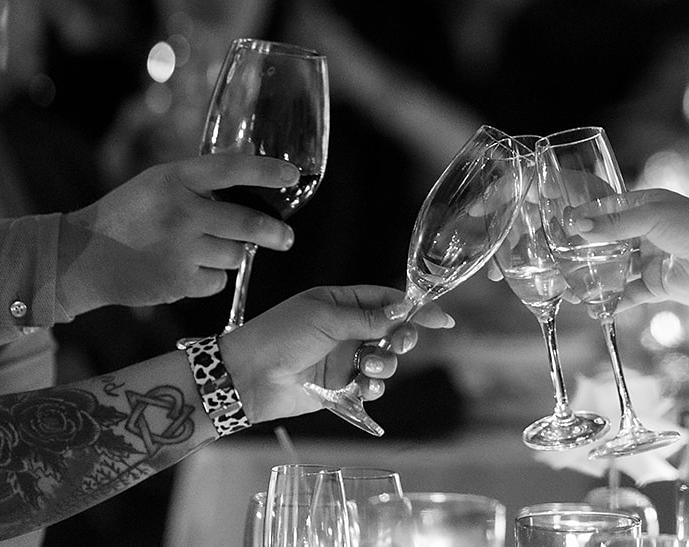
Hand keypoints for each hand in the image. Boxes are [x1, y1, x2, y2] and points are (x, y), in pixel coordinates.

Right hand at [57, 155, 300, 316]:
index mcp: (175, 179)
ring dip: (231, 255)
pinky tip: (183, 270)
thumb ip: (198, 183)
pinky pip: (217, 281)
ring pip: (236, 255)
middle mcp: (180, 211)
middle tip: (286, 238)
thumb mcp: (157, 183)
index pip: (232, 168)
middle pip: (248, 222)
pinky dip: (209, 278)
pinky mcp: (177, 281)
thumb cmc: (126, 215)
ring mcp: (180, 249)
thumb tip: (250, 185)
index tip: (293, 176)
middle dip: (274, 233)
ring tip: (204, 250)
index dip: (267, 172)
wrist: (80, 257)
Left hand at [219, 285, 453, 422]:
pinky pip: (370, 387)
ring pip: (384, 361)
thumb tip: (402, 311)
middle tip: (399, 344)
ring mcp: (343, 358)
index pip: (387, 301)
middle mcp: (346, 329)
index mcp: (340, 302)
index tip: (441, 319)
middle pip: (391, 332)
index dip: (415, 308)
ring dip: (385, 365)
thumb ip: (366, 318)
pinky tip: (364, 387)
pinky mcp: (339, 387)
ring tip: (369, 369)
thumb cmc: (278, 336)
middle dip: (401, 339)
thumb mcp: (324, 318)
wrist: (247, 377)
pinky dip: (373, 387)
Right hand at [564, 187, 688, 313]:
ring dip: (595, 279)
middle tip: (558, 263)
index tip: (560, 228)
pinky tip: (596, 308)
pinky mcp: (659, 284)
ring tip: (570, 290)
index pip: (608, 209)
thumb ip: (614, 225)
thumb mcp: (651, 217)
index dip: (586, 218)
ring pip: (617, 269)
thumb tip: (578, 227)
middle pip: (609, 241)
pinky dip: (614, 301)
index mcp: (647, 205)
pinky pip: (631, 293)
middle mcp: (647, 230)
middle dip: (585, 253)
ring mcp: (652, 258)